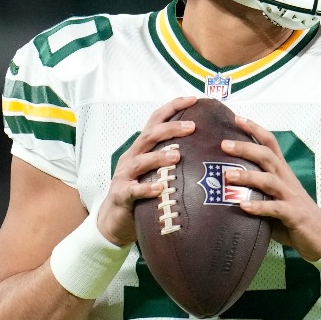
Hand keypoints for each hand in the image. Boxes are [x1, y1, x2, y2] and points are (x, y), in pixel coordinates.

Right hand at [98, 96, 197, 245]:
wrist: (113, 221)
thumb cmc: (141, 194)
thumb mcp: (155, 171)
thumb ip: (173, 159)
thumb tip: (207, 148)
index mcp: (142, 148)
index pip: (156, 120)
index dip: (173, 107)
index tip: (194, 99)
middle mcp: (132, 157)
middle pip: (149, 136)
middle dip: (170, 128)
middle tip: (192, 126)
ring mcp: (124, 175)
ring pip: (140, 161)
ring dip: (159, 157)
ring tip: (177, 156)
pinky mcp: (121, 195)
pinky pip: (133, 190)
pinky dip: (146, 188)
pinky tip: (159, 188)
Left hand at [222, 115, 320, 261]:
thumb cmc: (292, 214)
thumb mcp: (274, 196)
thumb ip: (255, 188)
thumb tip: (223, 184)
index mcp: (282, 171)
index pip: (270, 143)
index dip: (255, 129)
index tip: (237, 118)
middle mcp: (286, 179)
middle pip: (267, 156)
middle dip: (246, 148)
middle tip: (224, 144)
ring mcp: (290, 196)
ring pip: (269, 180)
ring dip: (248, 177)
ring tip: (228, 176)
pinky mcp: (293, 214)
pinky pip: (275, 208)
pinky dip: (258, 207)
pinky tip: (242, 206)